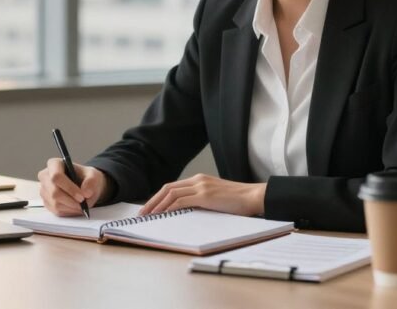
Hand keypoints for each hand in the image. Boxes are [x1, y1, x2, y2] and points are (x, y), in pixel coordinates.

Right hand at [37, 159, 109, 216]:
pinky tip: (75, 207)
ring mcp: (44, 190)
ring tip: (82, 205)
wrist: (84, 186)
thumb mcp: (93, 175)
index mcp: (54, 164)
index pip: (56, 176)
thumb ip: (91, 181)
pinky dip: (68, 211)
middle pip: (54, 192)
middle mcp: (45, 176)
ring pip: (55, 203)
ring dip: (71, 207)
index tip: (82, 196)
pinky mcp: (46, 202)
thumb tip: (86, 192)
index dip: (69, 188)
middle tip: (83, 203)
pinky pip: (56, 211)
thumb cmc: (86, 177)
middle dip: (71, 200)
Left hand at [139, 173, 265, 216]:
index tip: (149, 208)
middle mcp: (197, 180)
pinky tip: (163, 215)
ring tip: (148, 217)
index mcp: (199, 179)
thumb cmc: (238, 201)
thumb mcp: (216, 198)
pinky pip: (181, 201)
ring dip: (157, 206)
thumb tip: (186, 212)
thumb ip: (201, 201)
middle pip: (167, 188)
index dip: (158, 197)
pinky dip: (169, 208)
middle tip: (142, 213)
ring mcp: (201, 186)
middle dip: (152, 201)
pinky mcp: (205, 196)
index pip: (172, 186)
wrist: (254, 197)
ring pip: (171, 194)